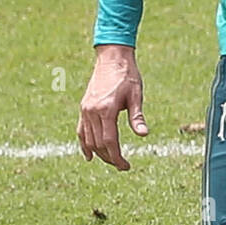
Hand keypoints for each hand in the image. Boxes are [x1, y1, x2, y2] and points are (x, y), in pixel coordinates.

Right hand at [77, 45, 148, 169]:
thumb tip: (144, 135)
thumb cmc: (127, 76)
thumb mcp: (136, 96)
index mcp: (106, 109)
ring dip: (99, 153)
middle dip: (110, 157)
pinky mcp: (83, 108)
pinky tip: (89, 156)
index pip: (110, 141)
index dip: (116, 157)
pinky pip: (81, 131)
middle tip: (122, 166)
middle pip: (98, 143)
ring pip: (88, 139)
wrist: (112, 58)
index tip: (125, 166)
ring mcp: (85, 110)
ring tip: (111, 160)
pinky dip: (84, 144)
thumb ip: (137, 117)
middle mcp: (92, 111)